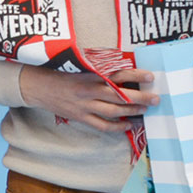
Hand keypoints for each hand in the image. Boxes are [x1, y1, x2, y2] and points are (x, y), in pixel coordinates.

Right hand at [18, 64, 158, 132]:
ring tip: (145, 110)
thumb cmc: (59, 72)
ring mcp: (84, 106)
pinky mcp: (80, 117)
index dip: (135, 76)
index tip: (150, 77)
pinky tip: (128, 125)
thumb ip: (98, 67)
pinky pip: (101, 125)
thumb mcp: (78, 65)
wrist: (36, 86)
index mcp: (89, 74)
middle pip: (119, 96)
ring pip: (113, 112)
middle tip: (156, 99)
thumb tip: (122, 67)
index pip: (117, 75)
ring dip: (131, 112)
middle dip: (140, 98)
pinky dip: (116, 127)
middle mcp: (88, 90)